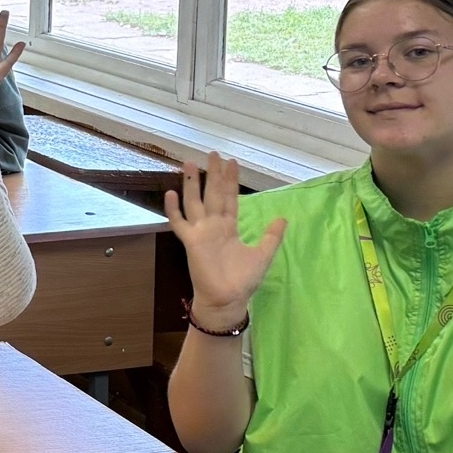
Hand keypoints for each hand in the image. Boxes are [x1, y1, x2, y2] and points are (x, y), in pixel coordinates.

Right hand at [163, 154, 286, 325]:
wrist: (227, 299)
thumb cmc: (243, 280)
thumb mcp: (263, 255)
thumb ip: (271, 236)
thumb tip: (282, 217)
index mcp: (229, 227)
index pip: (230, 198)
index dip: (231, 181)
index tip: (231, 162)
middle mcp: (213, 225)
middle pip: (212, 193)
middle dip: (212, 174)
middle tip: (212, 154)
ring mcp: (200, 232)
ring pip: (195, 202)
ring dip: (192, 183)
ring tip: (189, 163)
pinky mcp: (190, 241)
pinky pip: (179, 222)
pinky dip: (173, 209)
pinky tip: (170, 193)